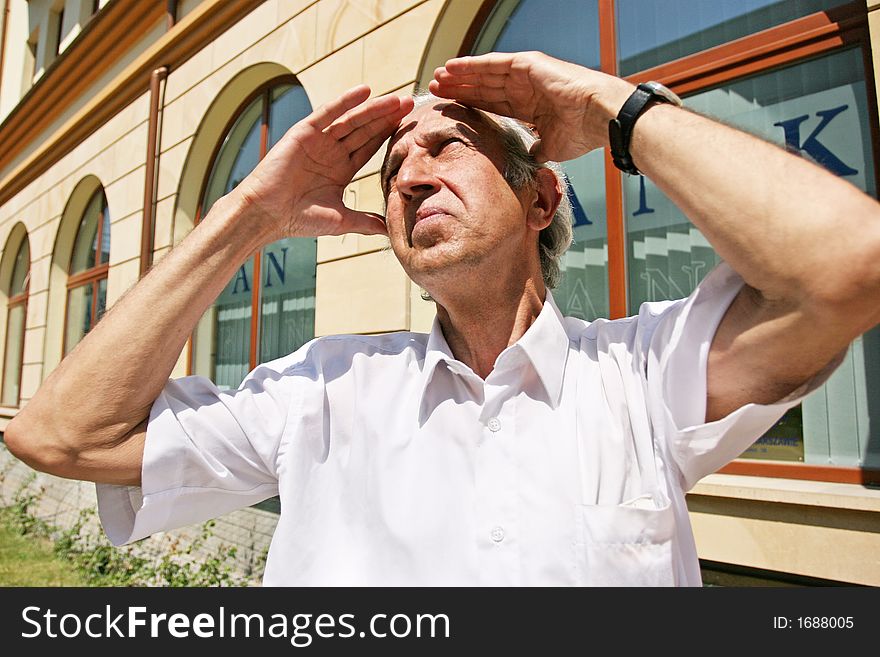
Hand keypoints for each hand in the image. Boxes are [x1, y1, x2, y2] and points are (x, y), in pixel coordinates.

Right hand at [233, 86, 413, 241]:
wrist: (267, 214)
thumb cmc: (298, 219)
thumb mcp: (340, 220)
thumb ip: (365, 222)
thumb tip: (388, 231)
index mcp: (340, 169)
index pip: (370, 147)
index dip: (388, 136)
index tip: (410, 126)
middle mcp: (331, 151)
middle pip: (365, 130)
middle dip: (387, 118)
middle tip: (409, 104)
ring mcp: (318, 140)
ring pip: (352, 120)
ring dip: (374, 108)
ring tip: (396, 100)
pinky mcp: (304, 133)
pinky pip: (328, 113)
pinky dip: (345, 101)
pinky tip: (365, 91)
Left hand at [429, 51, 632, 162]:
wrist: (598, 118)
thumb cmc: (581, 133)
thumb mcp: (552, 147)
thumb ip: (537, 150)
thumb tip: (531, 159)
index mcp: (529, 106)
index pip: (492, 105)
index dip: (471, 106)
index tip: (450, 109)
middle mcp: (524, 88)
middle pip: (483, 88)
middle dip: (459, 89)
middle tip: (435, 90)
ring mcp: (525, 74)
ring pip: (484, 75)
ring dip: (460, 76)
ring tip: (437, 78)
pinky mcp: (526, 64)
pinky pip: (492, 64)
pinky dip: (471, 65)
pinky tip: (452, 67)